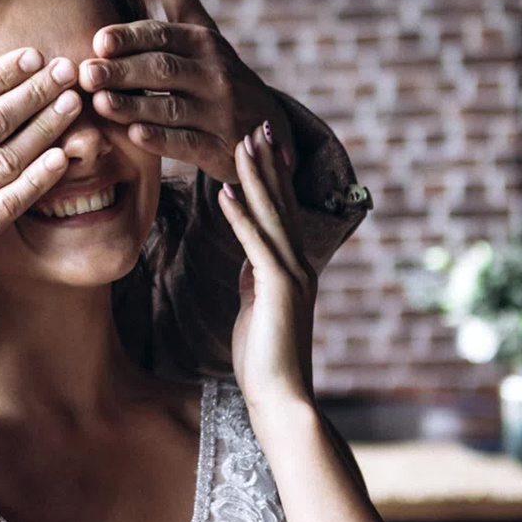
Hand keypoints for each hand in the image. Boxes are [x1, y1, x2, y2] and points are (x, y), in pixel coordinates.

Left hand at [79, 0, 292, 181]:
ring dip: (135, 105)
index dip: (131, 38)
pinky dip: (163, 140)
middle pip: (164, 70)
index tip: (98, 39)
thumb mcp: (201, 29)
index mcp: (203, 42)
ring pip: (173, 108)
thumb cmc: (215, 72)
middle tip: (86, 72)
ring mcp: (219, 113)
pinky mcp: (220, 150)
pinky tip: (133, 136)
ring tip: (99, 103)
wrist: (263, 129)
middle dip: (124, 71)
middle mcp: (214, 75)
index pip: (163, 35)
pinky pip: (189, 144)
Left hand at [218, 121, 317, 419]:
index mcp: (292, 267)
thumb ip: (257, 280)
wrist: (281, 398)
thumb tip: (250, 261)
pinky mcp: (277, 289)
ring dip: (255, 176)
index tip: (261, 144)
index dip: (272, 176)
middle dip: (268, 162)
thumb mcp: (258, 308)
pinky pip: (255, 244)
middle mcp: (298, 264)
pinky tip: (224, 192)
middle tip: (258, 123)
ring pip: (271, 214)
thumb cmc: (266, 360)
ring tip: (243, 141)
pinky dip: (240, 216)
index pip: (281, 211)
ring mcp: (291, 275)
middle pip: (281, 202)